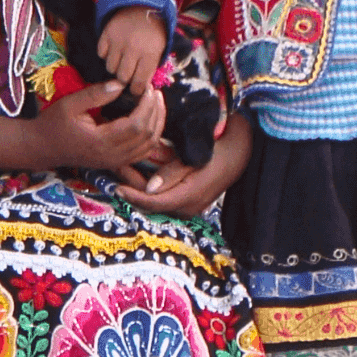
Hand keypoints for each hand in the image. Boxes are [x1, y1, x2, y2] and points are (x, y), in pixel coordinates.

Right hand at [0, 81, 164, 174]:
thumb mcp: (70, 104)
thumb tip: (121, 83)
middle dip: (155, 111)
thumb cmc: (53, 123)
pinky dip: (152, 137)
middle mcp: (111, 155)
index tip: (147, 88)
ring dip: (157, 123)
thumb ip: (95, 94)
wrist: (42, 147)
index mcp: (100, 141)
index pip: (136, 125)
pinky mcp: (115, 162)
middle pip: (147, 135)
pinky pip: (142, 153)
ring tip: (155, 103)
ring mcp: (114, 161)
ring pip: (149, 146)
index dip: (147, 106)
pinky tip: (151, 120)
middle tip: (154, 92)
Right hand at [97, 5, 168, 95]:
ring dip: (115, 66)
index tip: (135, 89)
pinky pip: (101, 53)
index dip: (137, 90)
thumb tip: (141, 87)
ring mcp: (118, 41)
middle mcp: (133, 48)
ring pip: (110, 67)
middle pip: (122, 77)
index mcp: (150, 53)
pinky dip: (106, 54)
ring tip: (122, 59)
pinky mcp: (106, 34)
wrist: (143, 4)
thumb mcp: (159, 49)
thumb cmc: (153, 31)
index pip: (140, 82)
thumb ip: (150, 68)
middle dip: (125, 79)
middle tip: (128, 74)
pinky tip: (114, 49)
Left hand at [114, 111, 252, 214]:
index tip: (115, 188)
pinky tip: (136, 173)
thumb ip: (172, 172)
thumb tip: (149, 188)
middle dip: (130, 186)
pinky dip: (148, 186)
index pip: (154, 202)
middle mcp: (187, 206)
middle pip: (151, 201)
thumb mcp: (196, 158)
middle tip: (113, 170)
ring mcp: (188, 205)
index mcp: (189, 197)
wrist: (243, 152)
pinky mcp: (188, 199)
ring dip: (137, 185)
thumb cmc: (220, 150)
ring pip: (155, 199)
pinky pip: (163, 196)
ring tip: (120, 169)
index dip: (133, 196)